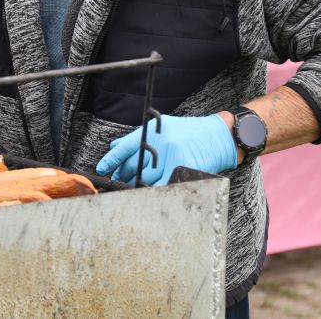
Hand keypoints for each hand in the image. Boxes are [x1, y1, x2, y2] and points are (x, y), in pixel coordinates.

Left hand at [95, 114, 237, 185]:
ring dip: (134, 186)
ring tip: (129, 189)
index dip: (111, 159)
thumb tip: (114, 146)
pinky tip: (146, 194)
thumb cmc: (189, 132)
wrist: (218, 136)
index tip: (102, 169)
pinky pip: (160, 186)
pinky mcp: (181, 170)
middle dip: (122, 175)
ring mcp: (170, 158)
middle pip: (133, 165)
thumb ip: (138, 137)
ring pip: (145, 179)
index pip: (125, 147)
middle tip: (116, 180)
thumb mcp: (162, 128)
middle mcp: (160, 144)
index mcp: (153, 131)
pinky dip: (151, 192)